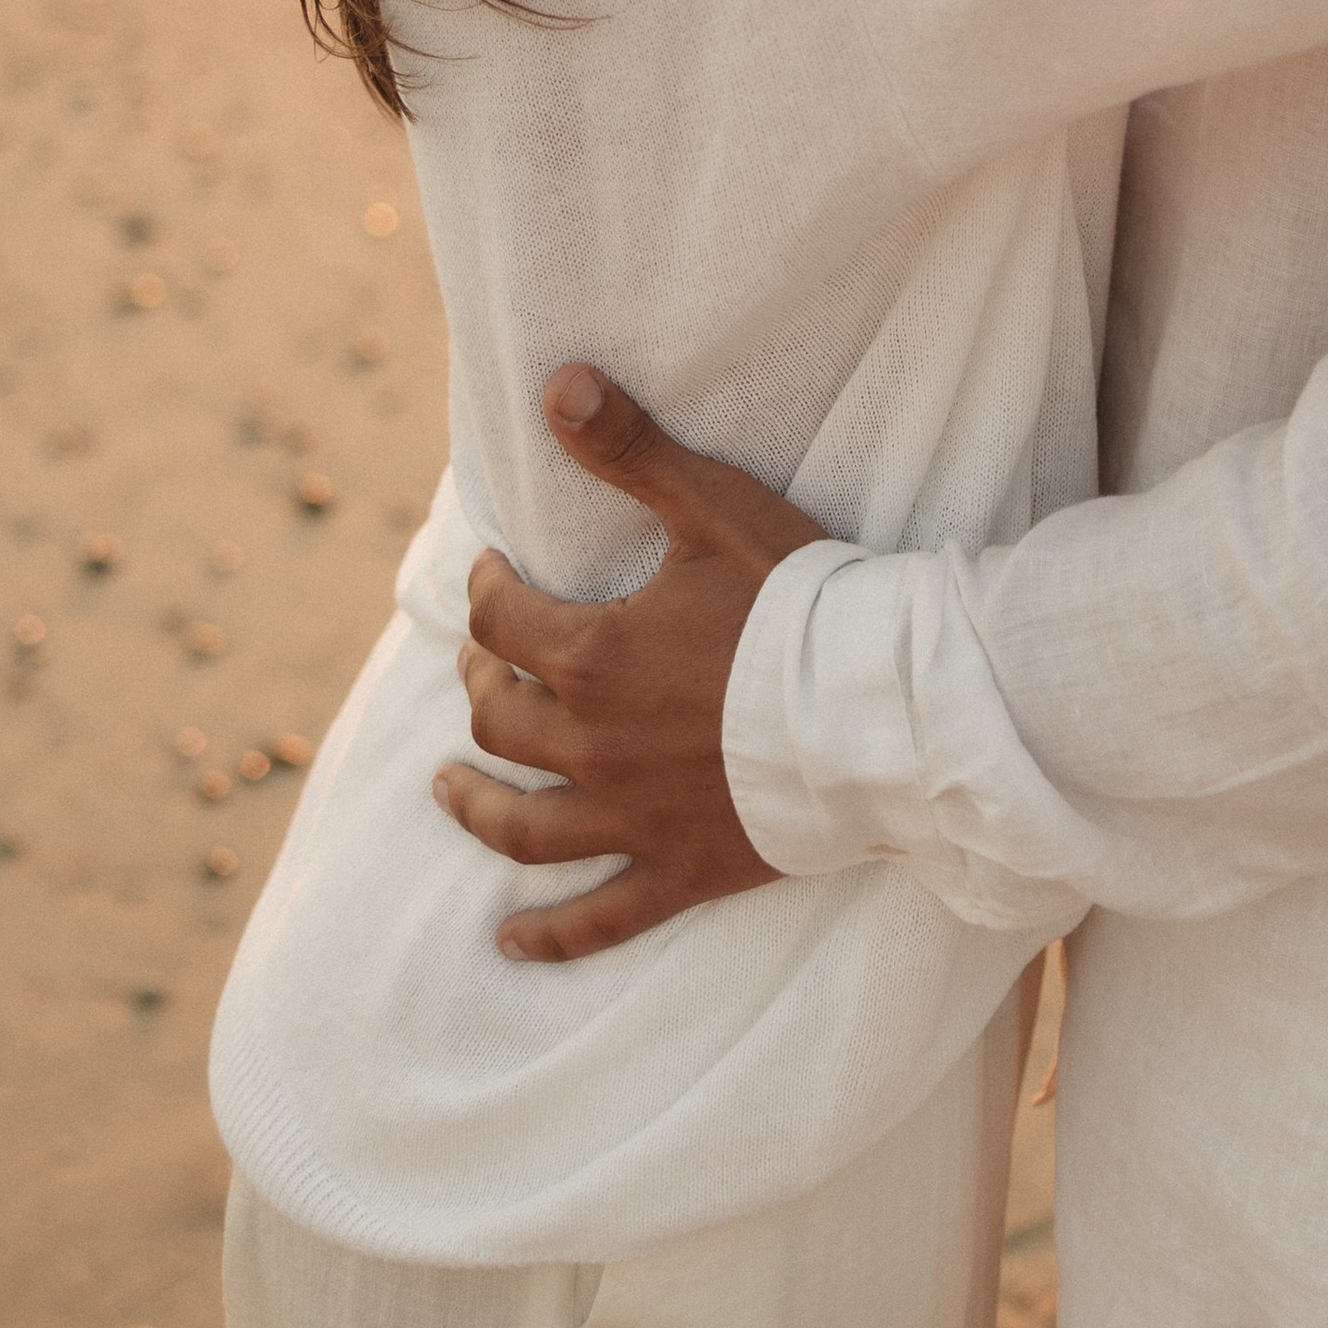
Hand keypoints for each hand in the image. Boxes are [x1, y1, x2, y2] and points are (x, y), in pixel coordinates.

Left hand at [433, 365, 822, 962]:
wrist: (879, 708)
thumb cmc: (798, 599)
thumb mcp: (711, 507)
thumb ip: (629, 448)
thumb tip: (555, 382)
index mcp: (591, 659)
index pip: (502, 624)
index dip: (489, 591)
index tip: (497, 572)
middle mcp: (591, 748)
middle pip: (502, 722)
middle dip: (485, 686)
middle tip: (490, 666)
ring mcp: (631, 819)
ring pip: (523, 826)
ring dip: (477, 807)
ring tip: (448, 789)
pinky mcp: (679, 870)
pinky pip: (597, 917)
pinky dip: (548, 935)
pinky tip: (508, 945)